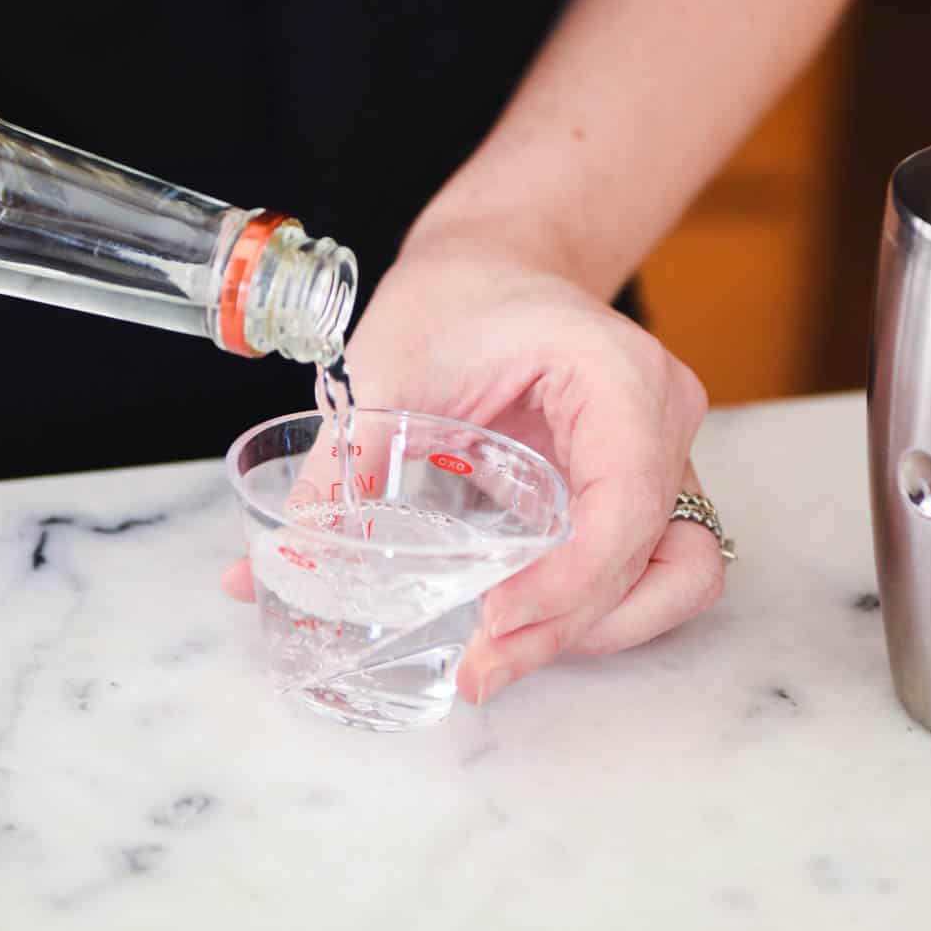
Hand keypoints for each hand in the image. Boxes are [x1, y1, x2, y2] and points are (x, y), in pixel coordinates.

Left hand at [224, 225, 724, 704]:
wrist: (493, 262)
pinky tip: (530, 625)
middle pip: (648, 555)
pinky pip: (655, 569)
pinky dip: (600, 609)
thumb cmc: (454, 297)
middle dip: (565, 624)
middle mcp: (663, 417)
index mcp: (617, 374)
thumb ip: (339, 471)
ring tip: (501, 658)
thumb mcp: (390, 369)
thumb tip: (257, 572)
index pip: (625, 500)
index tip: (495, 619)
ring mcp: (667, 455)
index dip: (570, 579)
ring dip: (595, 630)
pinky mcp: (646, 487)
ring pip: (673, 577)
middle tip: (480, 669)